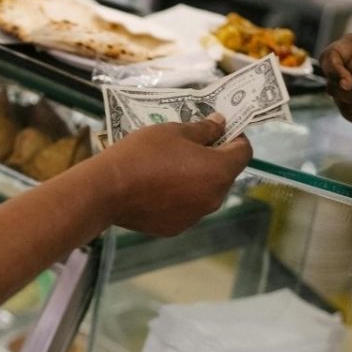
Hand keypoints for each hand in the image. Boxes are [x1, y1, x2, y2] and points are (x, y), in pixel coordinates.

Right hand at [94, 114, 252, 235]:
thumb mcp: (175, 131)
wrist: (108, 190)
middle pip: (225, 174)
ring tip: (169, 168)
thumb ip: (204, 129)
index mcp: (219, 171)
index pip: (244, 152)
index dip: (235, 137)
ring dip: (196, 179)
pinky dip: (180, 197)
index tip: (217, 129)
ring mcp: (195, 216)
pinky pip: (186, 208)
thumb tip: (221, 124)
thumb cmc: (144, 154)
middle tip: (188, 146)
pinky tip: (157, 188)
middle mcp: (214, 198)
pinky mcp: (176, 228)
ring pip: (205, 192)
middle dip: (213, 159)